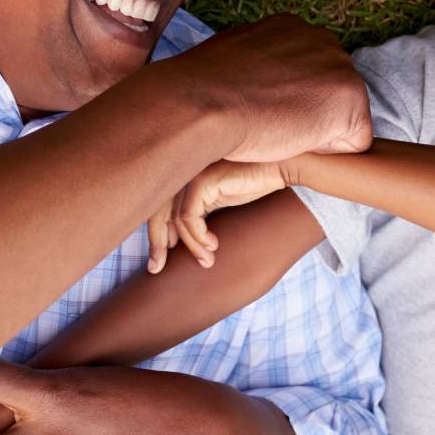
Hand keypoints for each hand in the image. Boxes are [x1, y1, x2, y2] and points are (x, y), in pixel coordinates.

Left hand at [147, 159, 292, 271]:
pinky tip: (214, 245)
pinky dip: (199, 237)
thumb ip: (198, 215)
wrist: (280, 166)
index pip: (155, 208)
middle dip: (156, 244)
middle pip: (156, 212)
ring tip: (208, 261)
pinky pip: (189, 217)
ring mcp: (191, 175)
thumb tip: (174, 241)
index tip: (156, 263)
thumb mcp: (219, 202)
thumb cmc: (254, 183)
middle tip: (157, 268)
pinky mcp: (203, 181)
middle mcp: (182, 173)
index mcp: (183, 176)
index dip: (154, 236)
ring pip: (177, 220)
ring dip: (192, 246)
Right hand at [162, 15, 369, 162]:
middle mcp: (321, 39)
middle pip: (330, 96)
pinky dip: (329, 152)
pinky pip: (355, 142)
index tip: (259, 108)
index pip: (307, 76)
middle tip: (267, 122)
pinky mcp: (351, 99)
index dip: (286, 103)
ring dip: (316, 133)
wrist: (202, 102)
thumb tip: (249, 82)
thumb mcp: (228, 60)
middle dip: (307, 115)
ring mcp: (340, 66)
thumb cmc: (201, 90)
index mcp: (291, 29)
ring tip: (276, 130)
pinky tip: (294, 141)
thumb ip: (255, 65)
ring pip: (343, 118)